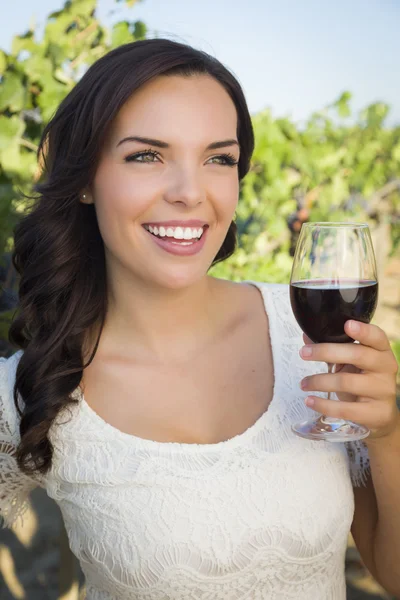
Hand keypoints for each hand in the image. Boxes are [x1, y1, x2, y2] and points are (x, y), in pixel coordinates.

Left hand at [299, 320, 399, 440]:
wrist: (380, 414)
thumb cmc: (362, 380)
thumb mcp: (351, 362)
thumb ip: (333, 348)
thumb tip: (307, 337)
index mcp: (381, 350)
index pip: (377, 337)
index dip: (363, 331)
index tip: (347, 324)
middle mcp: (386, 368)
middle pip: (357, 355)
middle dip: (326, 352)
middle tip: (303, 353)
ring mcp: (383, 391)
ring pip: (346, 382)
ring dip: (319, 381)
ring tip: (303, 383)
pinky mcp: (375, 413)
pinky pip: (346, 409)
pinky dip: (324, 405)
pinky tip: (309, 401)